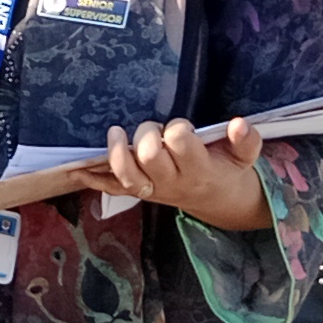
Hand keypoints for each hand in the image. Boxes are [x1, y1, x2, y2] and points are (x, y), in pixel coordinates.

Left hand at [96, 114, 274, 234]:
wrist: (218, 200)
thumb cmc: (227, 170)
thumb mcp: (244, 156)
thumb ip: (246, 140)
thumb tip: (239, 123)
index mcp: (199, 169)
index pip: (180, 143)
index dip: (178, 129)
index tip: (182, 127)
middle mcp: (172, 181)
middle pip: (149, 156)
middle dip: (147, 134)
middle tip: (154, 129)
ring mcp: (152, 189)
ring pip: (126, 175)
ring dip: (116, 153)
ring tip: (116, 133)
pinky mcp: (138, 192)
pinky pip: (111, 188)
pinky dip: (93, 179)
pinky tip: (77, 169)